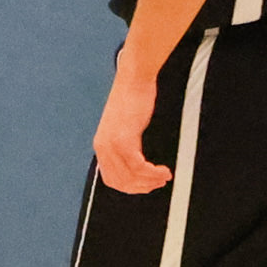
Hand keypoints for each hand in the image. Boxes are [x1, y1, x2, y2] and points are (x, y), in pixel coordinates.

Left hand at [94, 48, 169, 195]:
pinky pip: (138, 166)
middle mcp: (103, 147)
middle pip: (120, 182)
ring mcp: (112, 145)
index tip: (147, 185)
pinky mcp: (125, 140)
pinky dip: (152, 172)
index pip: (111, 178)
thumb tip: (137, 159)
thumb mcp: (124, 124)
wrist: (134, 79)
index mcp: (101, 145)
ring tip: (165, 177)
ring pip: (130, 176)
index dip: (131, 187)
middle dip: (141, 187)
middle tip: (159, 184)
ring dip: (149, 181)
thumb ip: (126, 142)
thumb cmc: (133, 97)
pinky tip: (163, 170)